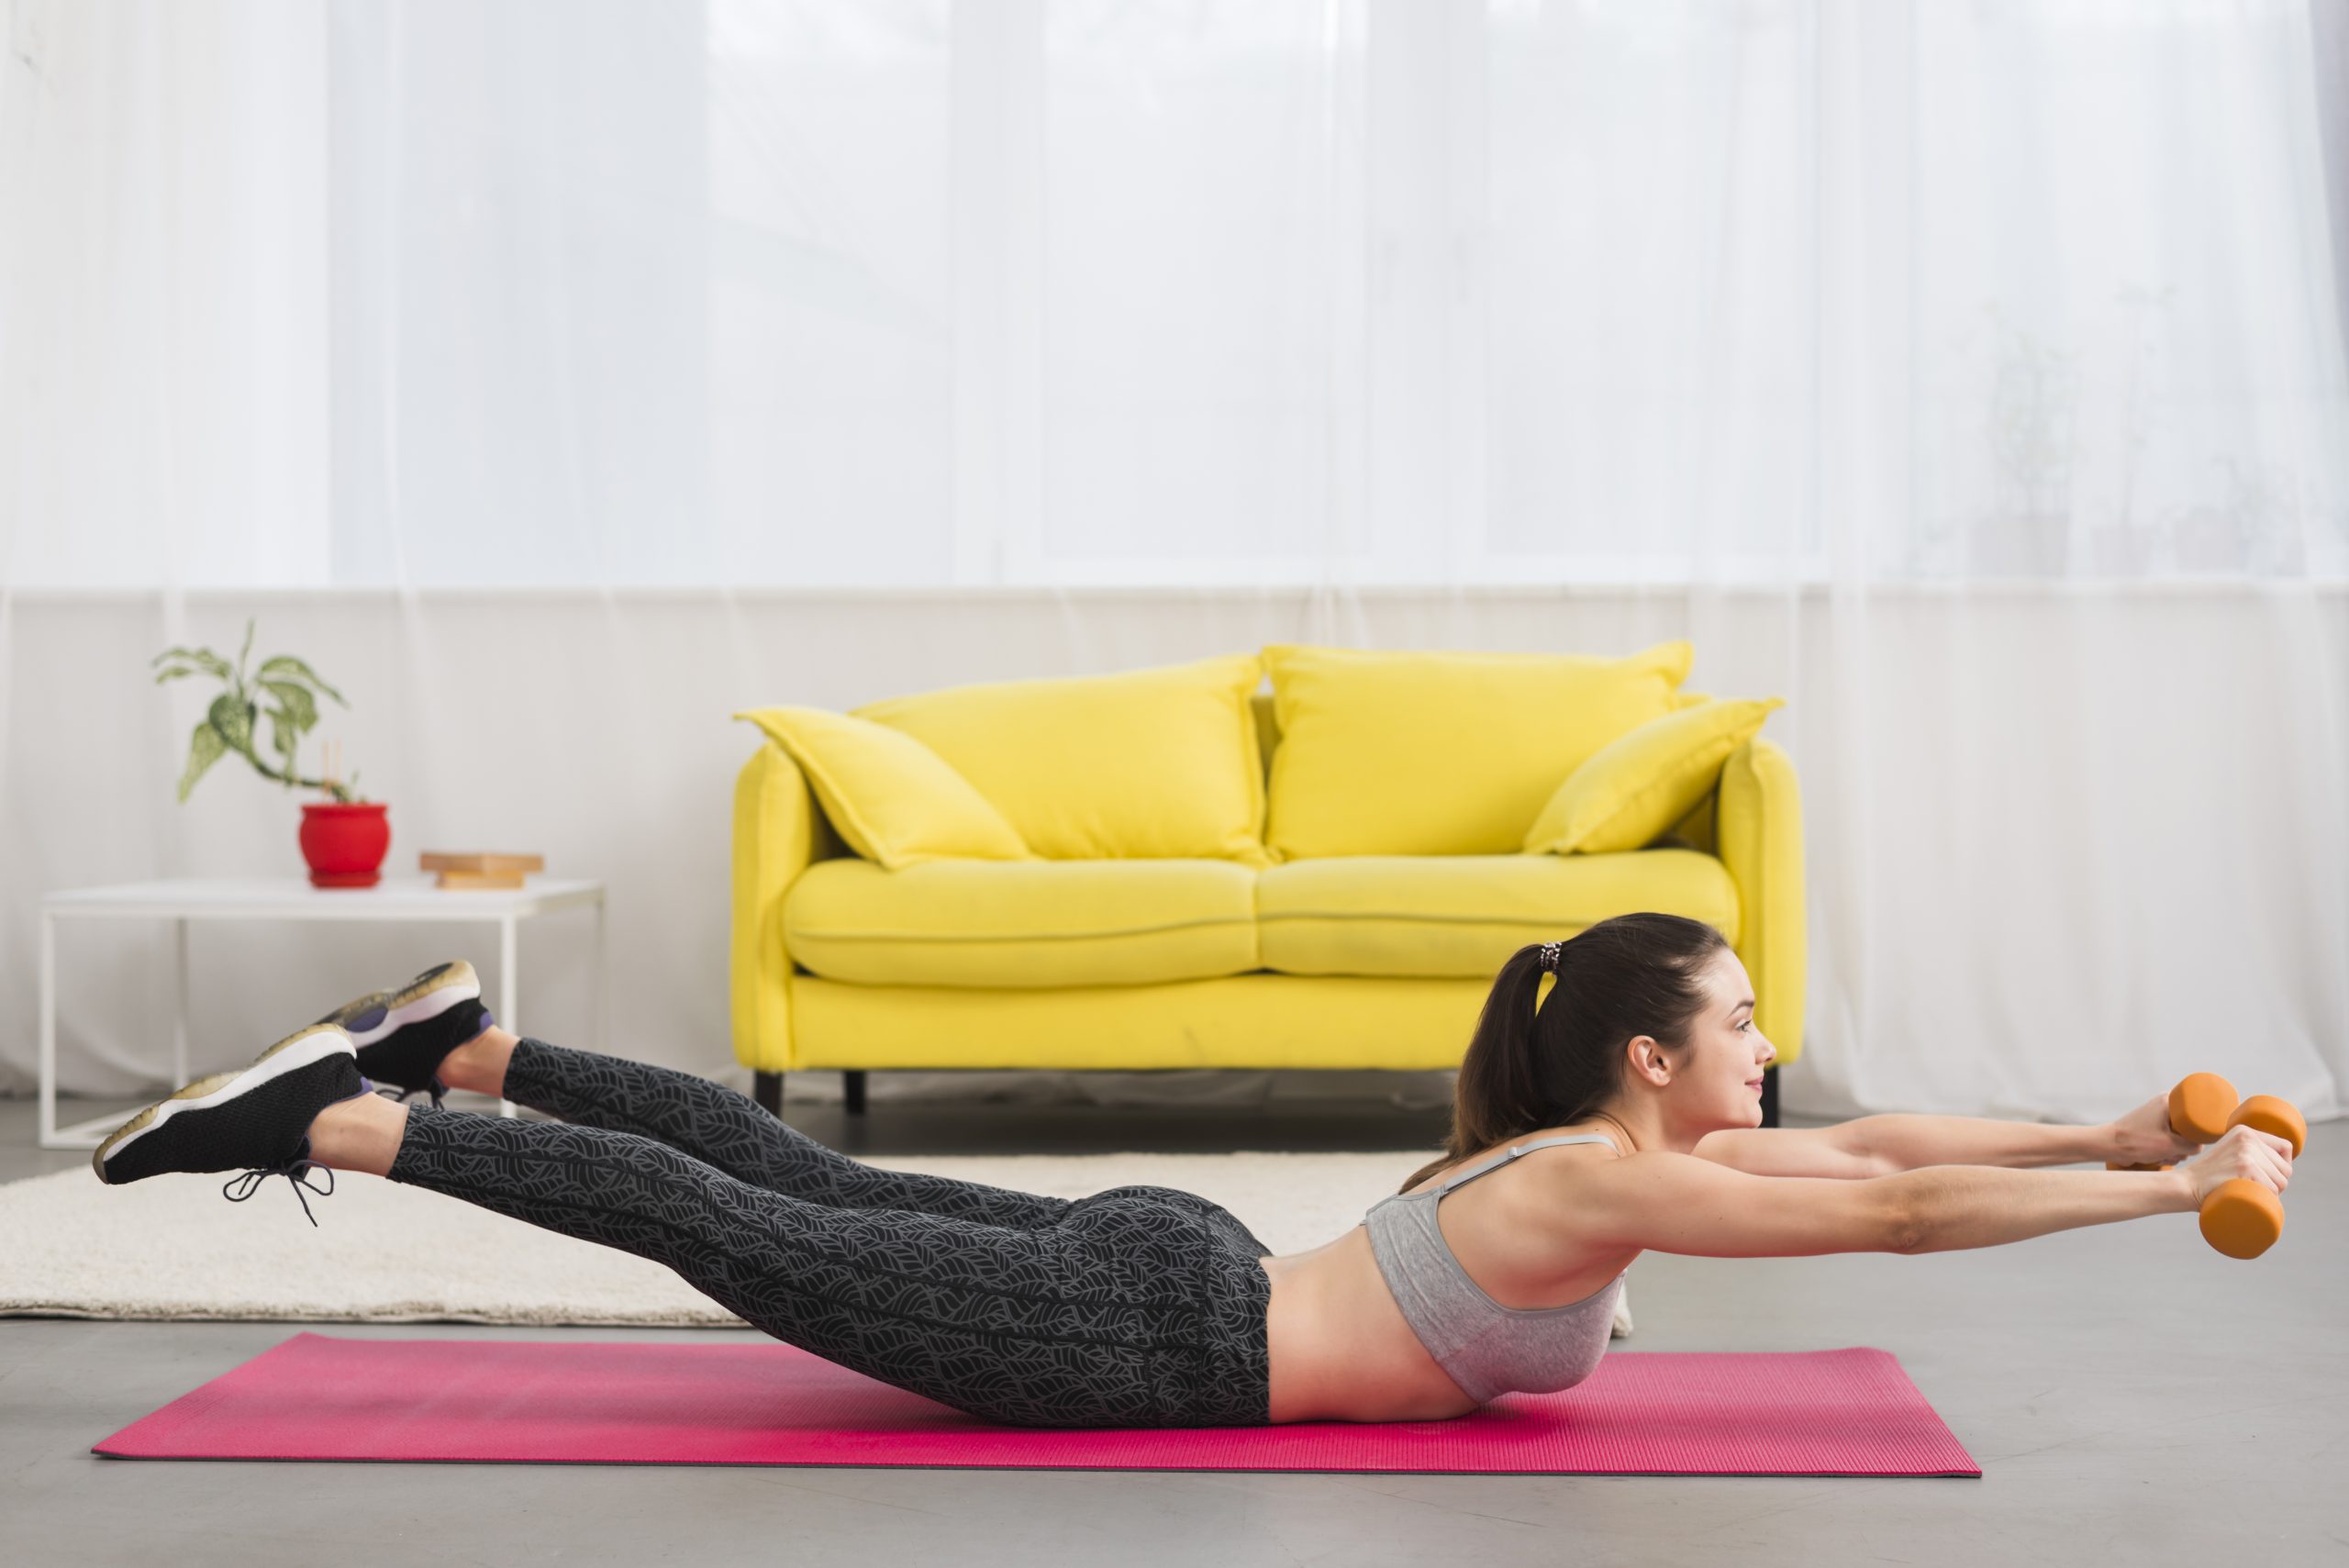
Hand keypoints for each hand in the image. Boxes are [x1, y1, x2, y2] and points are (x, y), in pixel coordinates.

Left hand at [2105, 1093, 2208, 1168]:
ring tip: (2162, 1155)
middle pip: (2190, 1129)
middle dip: (2183, 1146)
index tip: (2187, 1141)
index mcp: (2169, 1100)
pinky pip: (2170, 1141)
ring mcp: (2158, 1117)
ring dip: (2175, 1151)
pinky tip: (2158, 1158)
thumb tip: (2200, 1146)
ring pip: (2180, 1138)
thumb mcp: (2171, 1146)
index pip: (2198, 1113)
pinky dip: (2167, 1151)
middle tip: (2172, 1151)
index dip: (2197, 1130)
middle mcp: (2165, 1105)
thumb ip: (2192, 1146)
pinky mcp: (2153, 1129)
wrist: (2109, 1146)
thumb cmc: (2136, 1142)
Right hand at [2180, 1123, 2294, 1207]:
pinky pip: (2273, 1191)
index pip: (2286, 1147)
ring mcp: (2246, 1152)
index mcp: (2245, 1130)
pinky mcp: (2245, 1168)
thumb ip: (2250, 1149)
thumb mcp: (2230, 1151)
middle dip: (2276, 1183)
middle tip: (2255, 1189)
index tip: (2268, 1176)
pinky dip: (2266, 1200)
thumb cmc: (2210, 1177)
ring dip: (2272, 1194)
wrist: (2186, 1186)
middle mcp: (2247, 1137)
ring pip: (2282, 1182)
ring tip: (2250, 1194)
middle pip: (2286, 1168)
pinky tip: (2249, 1198)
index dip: (2282, 1166)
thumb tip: (2284, 1159)